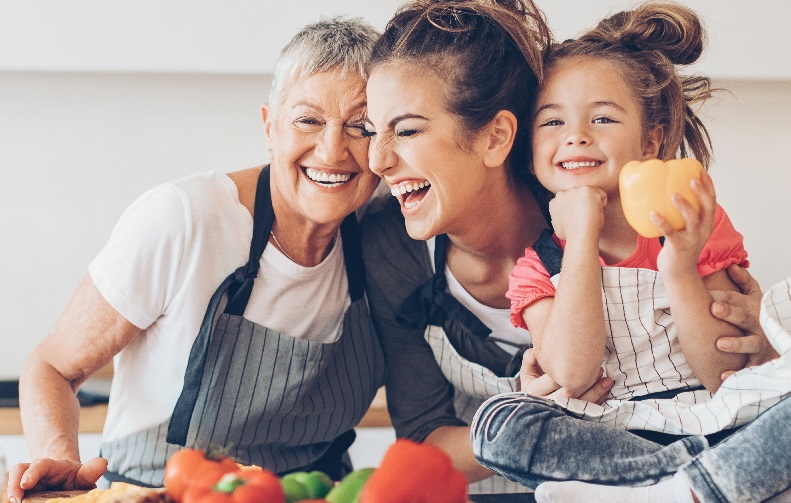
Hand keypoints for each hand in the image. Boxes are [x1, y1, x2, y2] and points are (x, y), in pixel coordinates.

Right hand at [7, 457, 106, 502]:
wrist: (66, 480)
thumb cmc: (75, 479)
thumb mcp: (83, 475)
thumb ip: (90, 472)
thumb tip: (103, 463)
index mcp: (52, 467)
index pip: (41, 465)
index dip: (33, 473)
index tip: (26, 483)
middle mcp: (36, 472)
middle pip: (20, 470)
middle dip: (14, 484)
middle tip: (16, 499)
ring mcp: (27, 482)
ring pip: (14, 479)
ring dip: (12, 490)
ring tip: (15, 502)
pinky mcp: (24, 492)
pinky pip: (15, 491)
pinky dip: (16, 496)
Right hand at [519, 348, 611, 404]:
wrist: (535, 402)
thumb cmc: (534, 380)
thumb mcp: (527, 369)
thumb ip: (530, 358)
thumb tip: (535, 352)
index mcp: (534, 391)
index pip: (552, 380)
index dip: (566, 369)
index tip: (580, 358)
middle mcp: (546, 404)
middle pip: (568, 394)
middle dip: (585, 381)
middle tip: (599, 368)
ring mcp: (560, 413)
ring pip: (580, 404)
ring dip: (596, 392)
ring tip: (608, 380)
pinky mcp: (571, 417)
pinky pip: (587, 411)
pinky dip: (599, 400)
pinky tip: (606, 390)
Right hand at [549, 186, 606, 241]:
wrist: (579, 235)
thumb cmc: (571, 235)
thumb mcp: (558, 227)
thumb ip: (560, 218)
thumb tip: (561, 220)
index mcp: (554, 202)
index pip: (570, 201)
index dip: (577, 209)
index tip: (579, 218)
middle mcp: (562, 193)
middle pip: (579, 196)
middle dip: (584, 204)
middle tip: (585, 217)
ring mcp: (574, 190)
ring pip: (591, 195)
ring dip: (593, 204)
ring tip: (589, 216)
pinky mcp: (587, 189)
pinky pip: (602, 195)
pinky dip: (602, 205)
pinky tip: (595, 213)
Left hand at [652, 171, 715, 275]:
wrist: (679, 273)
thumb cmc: (679, 247)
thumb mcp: (685, 229)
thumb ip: (681, 215)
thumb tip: (664, 193)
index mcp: (706, 223)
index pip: (712, 201)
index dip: (709, 185)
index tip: (701, 170)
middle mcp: (703, 230)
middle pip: (707, 208)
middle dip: (702, 192)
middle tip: (692, 178)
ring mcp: (692, 239)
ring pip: (692, 220)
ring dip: (684, 206)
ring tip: (673, 195)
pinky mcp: (678, 247)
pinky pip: (670, 233)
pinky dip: (661, 222)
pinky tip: (652, 213)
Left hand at [711, 264, 778, 378]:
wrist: (779, 342)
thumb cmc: (759, 318)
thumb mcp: (756, 298)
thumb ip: (744, 282)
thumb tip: (731, 266)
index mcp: (753, 308)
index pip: (737, 299)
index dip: (723, 296)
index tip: (707, 293)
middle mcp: (758, 325)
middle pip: (744, 318)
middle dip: (730, 312)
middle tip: (714, 308)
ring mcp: (760, 345)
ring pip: (750, 344)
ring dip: (736, 344)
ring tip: (720, 343)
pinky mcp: (759, 363)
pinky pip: (748, 370)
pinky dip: (736, 374)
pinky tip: (722, 376)